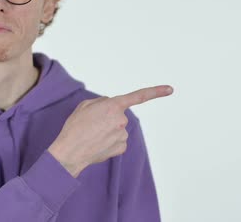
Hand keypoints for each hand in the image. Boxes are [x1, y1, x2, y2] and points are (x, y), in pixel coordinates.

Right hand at [48, 85, 172, 177]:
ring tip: (92, 135)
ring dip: (107, 131)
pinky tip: (98, 144)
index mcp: (113, 106)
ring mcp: (123, 134)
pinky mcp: (122, 147)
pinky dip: (109, 142)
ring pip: (118, 128)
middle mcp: (121, 119)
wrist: (70, 152)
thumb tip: (110, 106)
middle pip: (118, 115)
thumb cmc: (75, 128)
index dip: (156, 92)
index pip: (138, 96)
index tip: (170, 89)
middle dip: (108, 118)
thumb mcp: (84, 106)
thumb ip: (101, 102)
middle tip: (91, 125)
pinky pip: (118, 141)